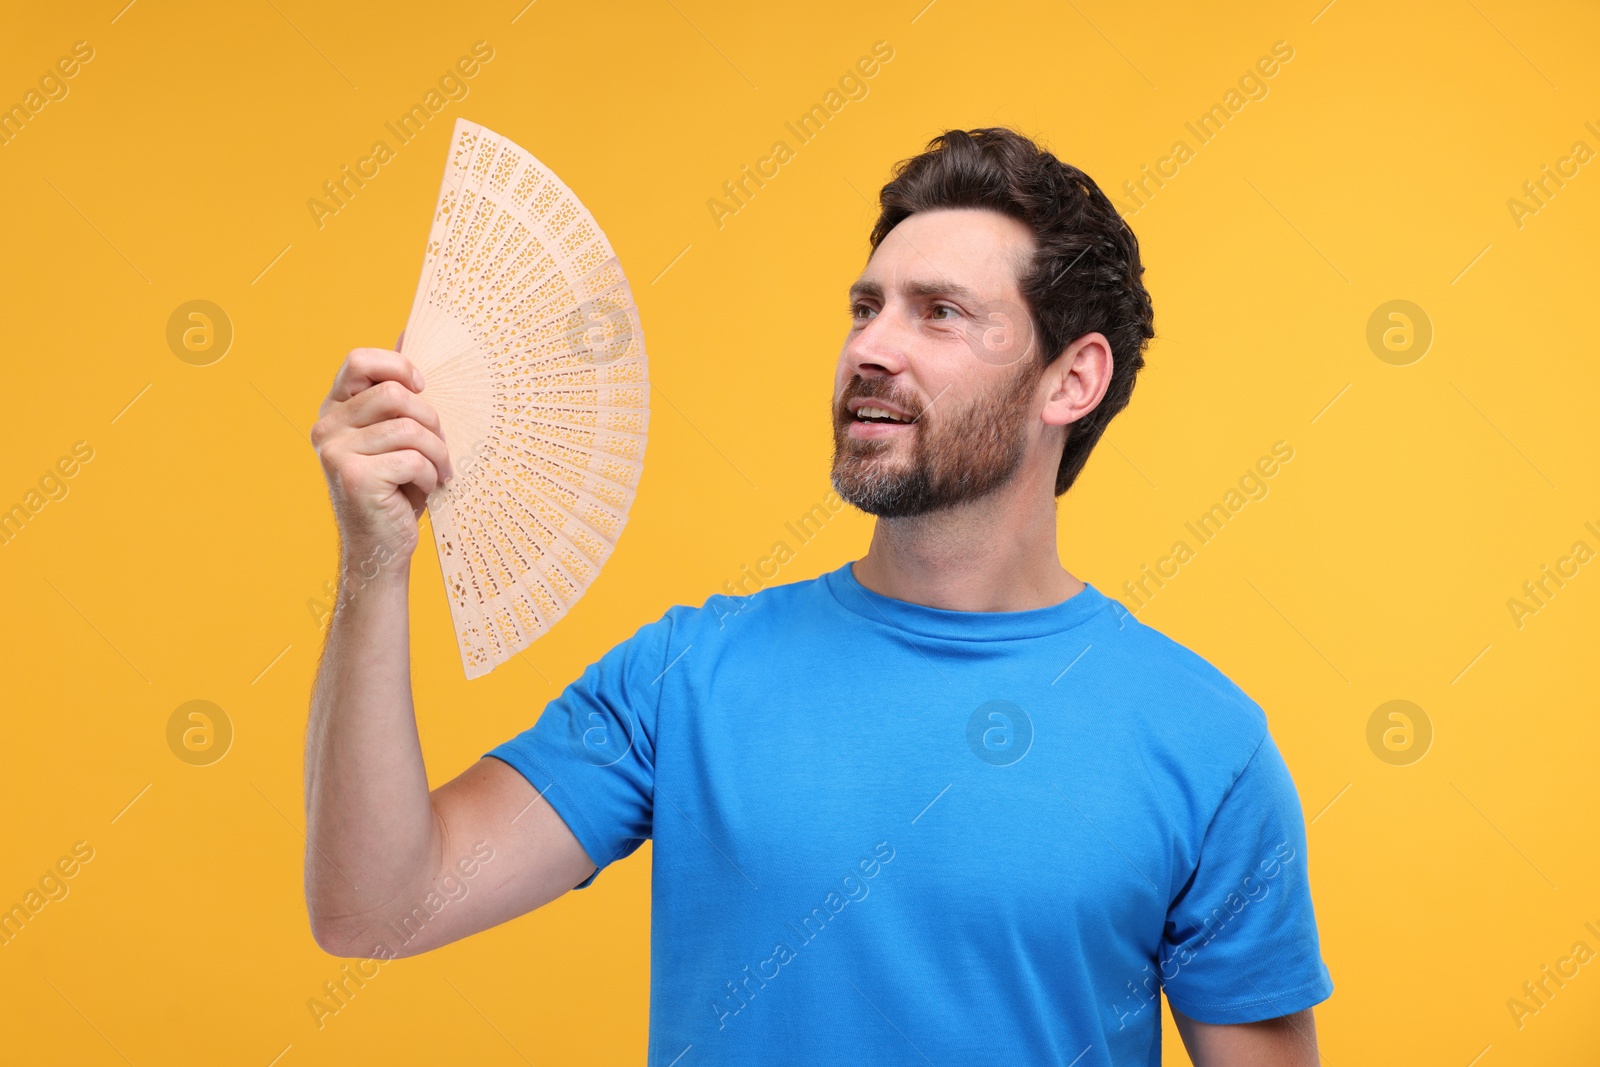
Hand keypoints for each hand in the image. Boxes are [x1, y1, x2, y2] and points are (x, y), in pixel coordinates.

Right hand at [311, 344, 453, 572]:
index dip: (399, 367)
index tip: (423, 389)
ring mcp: (336, 451)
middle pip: (395, 394)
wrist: (381, 547)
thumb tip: (409, 329)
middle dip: (431, 421)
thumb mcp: (398, 434)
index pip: (360, 360)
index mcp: (335, 409)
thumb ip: (399, 388)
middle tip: (439, 448)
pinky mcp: (354, 477)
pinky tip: (426, 489)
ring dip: (437, 454)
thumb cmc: (395, 487)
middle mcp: (327, 426)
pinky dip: (430, 476)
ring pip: (410, 429)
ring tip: (438, 472)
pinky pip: (412, 459)